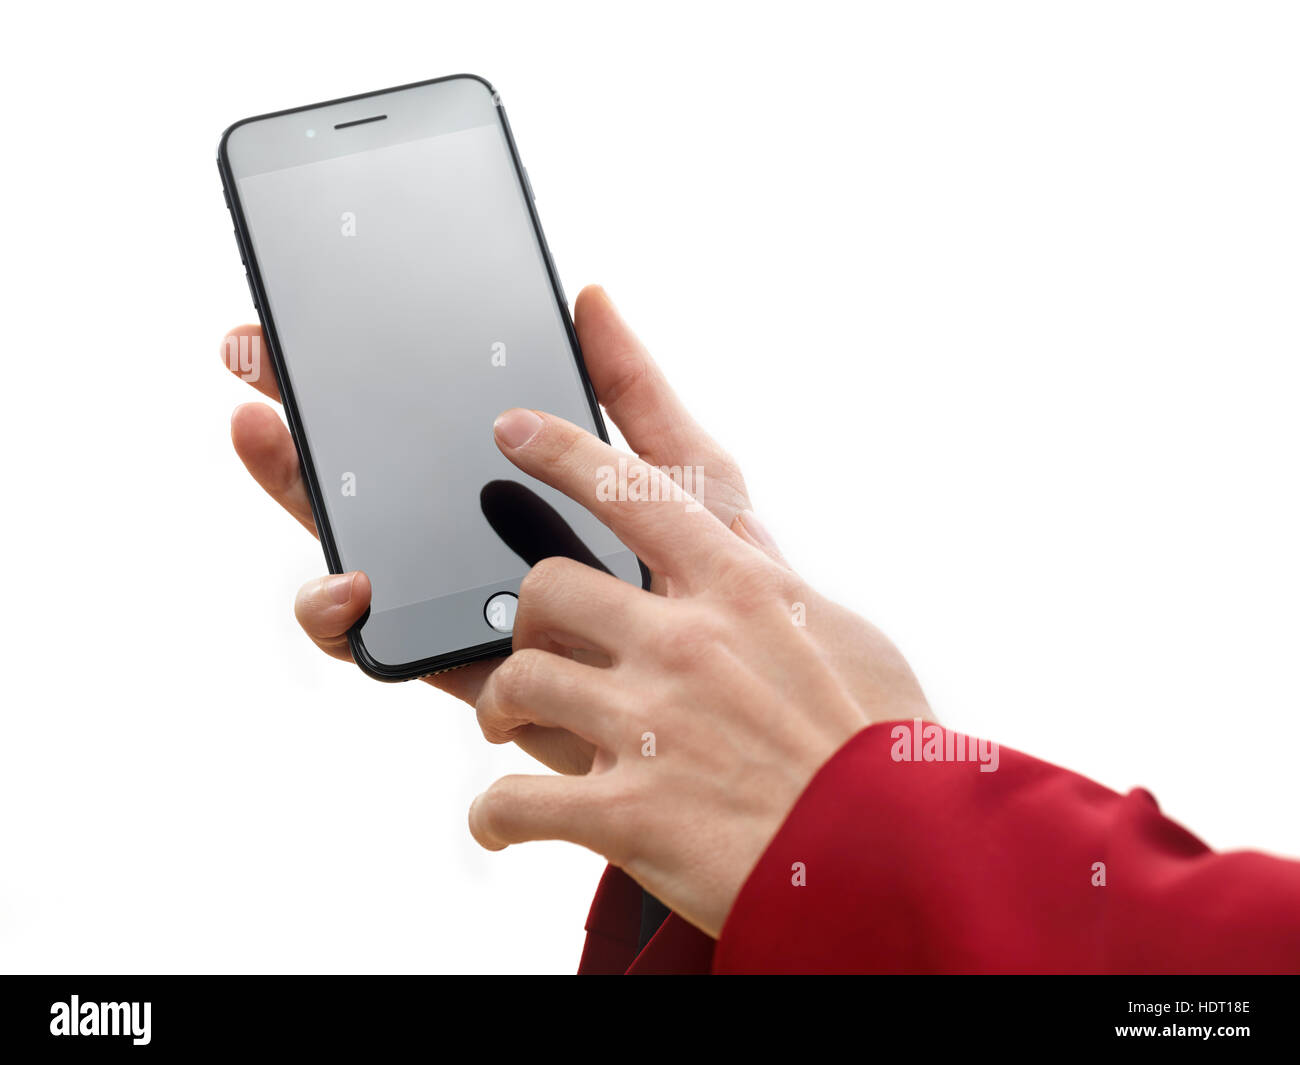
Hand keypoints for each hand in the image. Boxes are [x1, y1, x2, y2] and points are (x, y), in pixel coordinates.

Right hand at [222, 286, 767, 772]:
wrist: (758, 706)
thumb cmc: (736, 587)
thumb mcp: (691, 476)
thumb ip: (636, 396)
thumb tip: (589, 295)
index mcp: (535, 492)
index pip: (436, 423)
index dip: (370, 378)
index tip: (309, 318)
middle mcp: (491, 544)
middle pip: (378, 477)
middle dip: (310, 415)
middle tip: (249, 354)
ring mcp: (472, 607)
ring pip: (362, 547)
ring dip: (297, 496)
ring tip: (262, 437)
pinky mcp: (471, 674)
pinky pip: (385, 644)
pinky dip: (341, 616)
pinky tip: (348, 580)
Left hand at [468, 409, 931, 936]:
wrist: (898, 861)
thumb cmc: (882, 750)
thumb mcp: (848, 638)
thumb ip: (780, 585)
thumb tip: (744, 537)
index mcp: (741, 591)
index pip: (632, 489)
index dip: (562, 448)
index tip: (512, 427)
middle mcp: (687, 644)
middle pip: (547, 586)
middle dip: (524, 618)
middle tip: (529, 648)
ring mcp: (652, 725)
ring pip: (519, 681)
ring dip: (499, 710)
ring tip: (507, 731)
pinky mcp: (627, 812)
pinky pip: (513, 801)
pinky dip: (494, 816)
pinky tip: (501, 823)